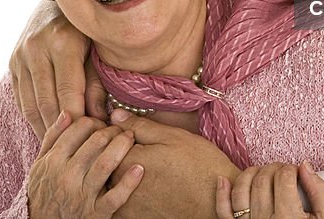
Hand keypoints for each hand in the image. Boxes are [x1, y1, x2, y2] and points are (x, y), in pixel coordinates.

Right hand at [9, 0, 107, 136]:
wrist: (56, 2)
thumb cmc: (86, 29)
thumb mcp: (97, 50)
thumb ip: (97, 84)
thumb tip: (98, 120)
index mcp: (62, 41)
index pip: (68, 92)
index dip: (78, 119)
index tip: (89, 137)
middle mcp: (36, 48)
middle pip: (46, 101)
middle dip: (61, 129)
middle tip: (75, 150)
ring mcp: (20, 55)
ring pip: (30, 104)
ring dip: (43, 128)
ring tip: (59, 148)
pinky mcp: (12, 62)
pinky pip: (21, 98)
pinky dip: (32, 116)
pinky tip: (45, 129)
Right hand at [28, 111, 143, 218]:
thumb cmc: (44, 192)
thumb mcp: (41, 164)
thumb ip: (53, 137)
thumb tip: (67, 112)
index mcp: (54, 160)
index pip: (79, 128)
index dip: (95, 120)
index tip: (102, 122)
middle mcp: (67, 176)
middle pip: (96, 142)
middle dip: (112, 130)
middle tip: (120, 128)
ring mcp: (82, 195)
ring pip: (106, 163)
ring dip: (122, 147)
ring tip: (130, 139)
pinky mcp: (96, 213)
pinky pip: (116, 196)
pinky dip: (129, 182)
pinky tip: (140, 168)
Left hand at [108, 110, 240, 217]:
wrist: (216, 205)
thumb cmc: (200, 167)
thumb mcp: (173, 137)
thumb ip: (140, 126)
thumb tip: (115, 115)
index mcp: (127, 161)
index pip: (107, 140)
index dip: (119, 130)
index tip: (134, 131)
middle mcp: (120, 185)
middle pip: (107, 161)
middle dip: (118, 151)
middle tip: (146, 149)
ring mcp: (126, 205)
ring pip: (114, 181)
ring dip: (124, 171)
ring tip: (152, 168)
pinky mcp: (135, 218)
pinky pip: (123, 199)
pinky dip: (131, 189)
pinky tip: (153, 185)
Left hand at [216, 161, 323, 218]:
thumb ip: (319, 192)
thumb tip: (305, 166)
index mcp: (289, 218)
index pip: (283, 178)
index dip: (290, 168)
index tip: (295, 171)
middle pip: (262, 180)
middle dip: (273, 168)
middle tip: (283, 172)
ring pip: (241, 189)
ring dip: (250, 174)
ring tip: (263, 175)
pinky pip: (223, 211)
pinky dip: (222, 194)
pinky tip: (224, 180)